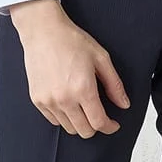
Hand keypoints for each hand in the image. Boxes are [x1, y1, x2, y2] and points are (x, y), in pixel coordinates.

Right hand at [9, 0, 130, 137]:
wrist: (43, 31)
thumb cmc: (70, 40)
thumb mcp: (100, 57)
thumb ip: (114, 84)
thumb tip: (123, 104)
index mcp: (82, 88)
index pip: (99, 123)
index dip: (110, 127)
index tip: (113, 124)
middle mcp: (64, 99)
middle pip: (84, 131)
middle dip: (96, 126)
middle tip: (99, 113)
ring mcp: (49, 101)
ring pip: (69, 128)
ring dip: (79, 122)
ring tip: (83, 105)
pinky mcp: (37, 100)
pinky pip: (54, 120)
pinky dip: (64, 117)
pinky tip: (69, 102)